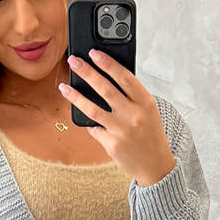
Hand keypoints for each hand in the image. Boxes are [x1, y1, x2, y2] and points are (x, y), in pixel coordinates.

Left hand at [60, 51, 176, 186]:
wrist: (155, 166)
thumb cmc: (151, 135)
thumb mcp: (149, 111)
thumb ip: (132, 96)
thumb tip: (108, 77)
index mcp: (146, 103)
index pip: (124, 77)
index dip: (107, 63)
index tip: (94, 53)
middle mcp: (133, 115)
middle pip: (105, 88)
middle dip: (87, 72)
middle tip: (73, 61)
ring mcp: (121, 131)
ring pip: (92, 109)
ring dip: (75, 96)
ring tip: (64, 87)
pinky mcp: (111, 144)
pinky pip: (94, 128)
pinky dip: (89, 121)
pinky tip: (83, 115)